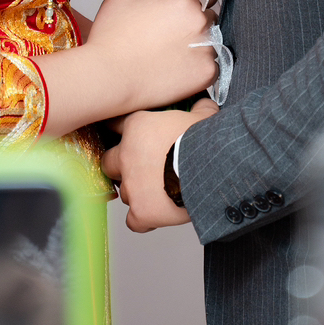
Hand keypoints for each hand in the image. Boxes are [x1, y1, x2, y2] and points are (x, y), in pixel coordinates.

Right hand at [86, 0, 217, 113]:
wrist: (108, 78)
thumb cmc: (110, 39)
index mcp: (183, 0)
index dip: (196, 5)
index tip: (186, 14)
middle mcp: (200, 21)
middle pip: (210, 19)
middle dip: (196, 26)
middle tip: (175, 38)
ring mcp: (206, 48)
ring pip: (210, 44)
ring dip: (197, 48)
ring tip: (172, 58)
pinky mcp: (207, 73)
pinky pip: (210, 68)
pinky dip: (197, 70)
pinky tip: (176, 72)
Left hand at [102, 100, 218, 231]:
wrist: (213, 168)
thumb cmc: (207, 140)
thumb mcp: (203, 116)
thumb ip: (198, 109)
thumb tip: (204, 104)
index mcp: (137, 127)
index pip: (115, 124)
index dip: (123, 131)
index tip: (129, 134)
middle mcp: (127, 155)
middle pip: (110, 162)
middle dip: (122, 166)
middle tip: (142, 167)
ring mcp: (132, 185)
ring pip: (124, 191)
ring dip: (136, 191)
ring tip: (158, 191)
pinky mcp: (142, 211)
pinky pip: (133, 220)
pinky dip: (142, 218)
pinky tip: (156, 213)